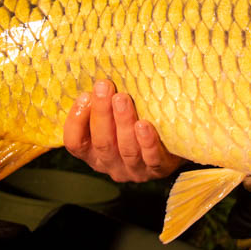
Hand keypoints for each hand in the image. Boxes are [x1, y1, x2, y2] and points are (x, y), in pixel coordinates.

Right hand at [63, 79, 183, 181]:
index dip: (76, 121)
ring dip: (123, 122)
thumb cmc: (137, 123)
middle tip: (104, 87)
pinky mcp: (158, 170)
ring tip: (122, 99)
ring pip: (126, 149)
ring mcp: (135, 170)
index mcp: (94, 153)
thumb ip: (104, 105)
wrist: (174, 144)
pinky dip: (147, 142)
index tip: (85, 95)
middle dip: (101, 113)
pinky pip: (152, 159)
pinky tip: (144, 125)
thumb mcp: (114, 118)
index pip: (75, 143)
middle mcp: (111, 165)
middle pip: (102, 143)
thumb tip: (97, 79)